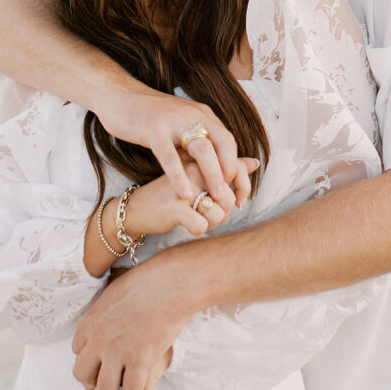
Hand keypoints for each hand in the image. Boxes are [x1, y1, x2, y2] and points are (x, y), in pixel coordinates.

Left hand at [72, 251, 195, 389]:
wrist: (171, 283)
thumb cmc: (148, 282)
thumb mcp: (114, 293)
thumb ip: (103, 313)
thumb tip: (102, 323)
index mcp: (92, 322)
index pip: (76, 352)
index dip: (90, 358)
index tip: (102, 360)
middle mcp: (100, 340)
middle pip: (82, 375)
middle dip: (94, 382)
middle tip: (109, 381)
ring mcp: (119, 352)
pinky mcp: (140, 360)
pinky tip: (141, 389)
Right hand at [95, 86, 248, 209]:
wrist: (118, 95)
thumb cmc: (151, 118)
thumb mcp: (182, 128)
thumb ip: (201, 144)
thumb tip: (223, 167)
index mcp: (202, 115)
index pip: (230, 142)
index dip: (238, 169)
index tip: (238, 194)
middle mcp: (193, 115)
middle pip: (223, 143)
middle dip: (230, 172)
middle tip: (232, 199)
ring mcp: (173, 121)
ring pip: (201, 148)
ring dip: (212, 174)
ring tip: (214, 198)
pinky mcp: (153, 129)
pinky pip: (169, 155)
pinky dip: (178, 175)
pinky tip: (184, 193)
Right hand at [128, 158, 259, 238]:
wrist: (135, 208)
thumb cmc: (171, 192)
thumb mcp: (197, 175)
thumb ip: (226, 168)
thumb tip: (255, 162)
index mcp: (200, 158)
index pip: (237, 171)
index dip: (241, 190)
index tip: (234, 202)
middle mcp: (193, 168)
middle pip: (229, 196)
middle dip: (224, 211)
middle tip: (208, 212)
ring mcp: (183, 187)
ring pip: (219, 213)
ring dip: (212, 223)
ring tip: (196, 218)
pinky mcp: (175, 207)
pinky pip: (203, 226)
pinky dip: (198, 230)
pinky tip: (186, 225)